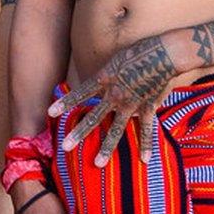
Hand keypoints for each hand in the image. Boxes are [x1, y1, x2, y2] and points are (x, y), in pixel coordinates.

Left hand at [50, 35, 178, 165]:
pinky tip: (145, 160)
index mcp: (105, 79)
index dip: (66, 102)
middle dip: (79, 133)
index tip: (50, 112)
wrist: (164, 53)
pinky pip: (147, 130)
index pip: (81, 93)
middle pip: (94, 117)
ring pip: (116, 129)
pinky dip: (146, 145)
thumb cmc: (140, 50)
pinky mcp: (148, 107)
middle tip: (65, 147)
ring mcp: (131, 103)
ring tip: (98, 163)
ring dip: (106, 148)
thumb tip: (102, 81)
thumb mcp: (116, 59)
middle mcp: (114, 95)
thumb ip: (108, 74)